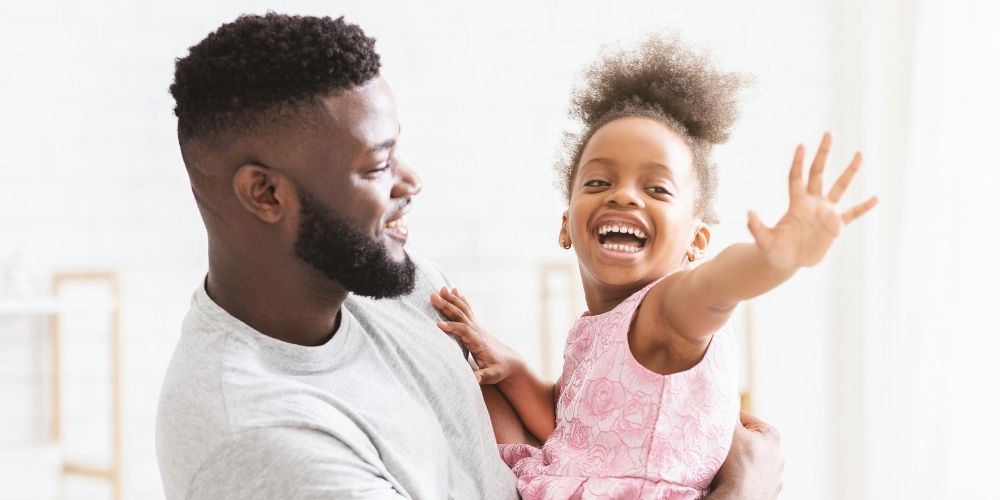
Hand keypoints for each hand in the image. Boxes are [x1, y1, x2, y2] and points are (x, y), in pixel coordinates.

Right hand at [430, 287, 521, 383]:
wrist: (510, 361)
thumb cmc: (499, 369)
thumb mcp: (492, 375)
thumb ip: (483, 377)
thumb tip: (474, 380)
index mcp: (478, 342)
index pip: (464, 332)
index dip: (452, 327)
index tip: (438, 324)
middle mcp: (477, 330)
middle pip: (461, 316)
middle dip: (447, 306)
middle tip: (433, 296)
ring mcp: (476, 326)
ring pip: (463, 310)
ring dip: (452, 299)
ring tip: (441, 288)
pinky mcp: (475, 325)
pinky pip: (467, 309)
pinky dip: (460, 299)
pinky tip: (454, 290)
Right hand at [709, 411, 783, 499]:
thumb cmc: (734, 466)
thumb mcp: (730, 432)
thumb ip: (729, 412)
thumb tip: (727, 393)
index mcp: (772, 435)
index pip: (744, 419)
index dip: (728, 426)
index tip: (719, 434)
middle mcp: (779, 455)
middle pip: (748, 440)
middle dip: (735, 444)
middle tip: (721, 451)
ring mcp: (776, 476)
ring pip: (750, 460)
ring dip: (739, 461)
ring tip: (727, 468)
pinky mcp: (770, 491)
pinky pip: (752, 478)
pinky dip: (743, 477)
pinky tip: (734, 480)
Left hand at [748, 132, 877, 268]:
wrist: (786, 261)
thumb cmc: (773, 250)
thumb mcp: (763, 241)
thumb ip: (756, 227)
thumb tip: (749, 212)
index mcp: (796, 203)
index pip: (797, 178)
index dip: (799, 163)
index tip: (801, 146)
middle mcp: (812, 203)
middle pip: (818, 173)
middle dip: (823, 154)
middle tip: (829, 134)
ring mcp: (826, 213)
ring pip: (840, 187)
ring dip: (849, 172)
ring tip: (859, 154)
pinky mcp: (836, 226)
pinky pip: (852, 214)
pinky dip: (863, 207)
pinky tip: (876, 198)